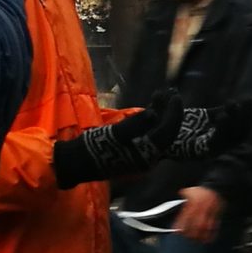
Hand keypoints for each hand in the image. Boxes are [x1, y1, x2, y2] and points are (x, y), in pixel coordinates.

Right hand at [51, 89, 181, 187]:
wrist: (76, 161)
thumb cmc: (94, 148)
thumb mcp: (114, 135)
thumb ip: (135, 125)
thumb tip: (153, 113)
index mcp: (148, 155)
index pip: (168, 132)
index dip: (174, 113)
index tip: (175, 95)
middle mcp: (150, 157)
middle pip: (167, 131)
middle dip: (170, 110)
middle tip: (171, 91)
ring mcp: (143, 153)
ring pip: (159, 130)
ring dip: (162, 112)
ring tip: (161, 94)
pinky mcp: (135, 149)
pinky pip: (150, 132)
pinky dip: (152, 118)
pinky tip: (151, 105)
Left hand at [178, 185, 224, 243]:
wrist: (216, 187)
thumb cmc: (202, 190)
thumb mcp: (190, 191)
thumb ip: (183, 195)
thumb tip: (178, 196)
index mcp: (193, 204)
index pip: (185, 216)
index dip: (181, 225)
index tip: (178, 232)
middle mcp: (200, 209)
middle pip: (195, 224)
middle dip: (191, 232)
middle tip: (188, 238)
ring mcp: (209, 212)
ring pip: (204, 225)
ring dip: (201, 234)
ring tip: (198, 240)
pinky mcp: (216, 214)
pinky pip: (214, 225)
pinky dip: (211, 233)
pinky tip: (209, 238)